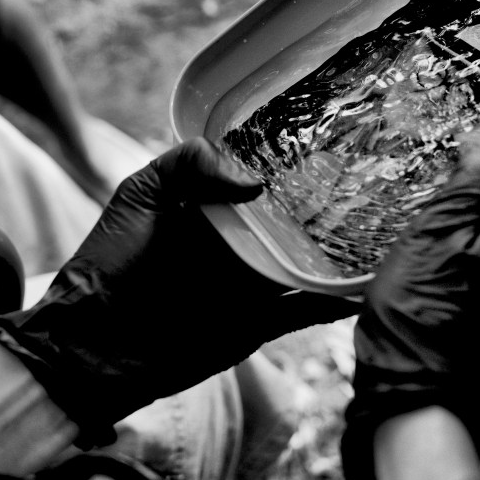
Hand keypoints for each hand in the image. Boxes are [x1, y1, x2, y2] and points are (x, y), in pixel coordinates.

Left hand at [0, 137, 357, 446]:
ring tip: (386, 225)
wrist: (93, 345)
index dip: (292, 159)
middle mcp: (237, 242)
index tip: (330, 134)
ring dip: (341, 249)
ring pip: (306, 261)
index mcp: (209, 208)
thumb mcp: (138, 196)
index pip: (260, 178)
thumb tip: (255, 180)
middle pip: (293, 218)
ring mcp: (250, 282)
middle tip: (376, 176)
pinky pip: (304, 309)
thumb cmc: (107, 265)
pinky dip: (333, 300)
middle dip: (331, 201)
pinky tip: (364, 285)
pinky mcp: (258, 322)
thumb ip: (188, 164)